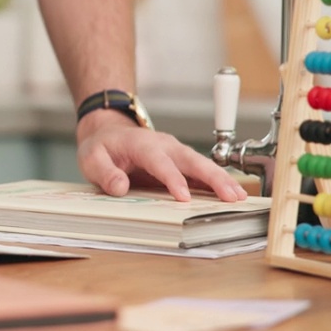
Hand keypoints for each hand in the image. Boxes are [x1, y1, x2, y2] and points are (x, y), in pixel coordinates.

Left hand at [76, 110, 247, 201]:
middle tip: (230, 196)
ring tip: (239, 197)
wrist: (108, 133)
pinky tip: (232, 195)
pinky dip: (216, 182)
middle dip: (212, 177)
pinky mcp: (180, 161)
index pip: (159, 162)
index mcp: (141, 144)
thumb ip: (105, 173)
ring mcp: (174, 152)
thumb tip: (120, 187)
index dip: (172, 179)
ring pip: (201, 164)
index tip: (184, 198)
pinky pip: (200, 171)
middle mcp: (163, 145)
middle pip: (191, 160)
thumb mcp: (92, 159)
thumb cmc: (102, 147)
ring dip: (221, 180)